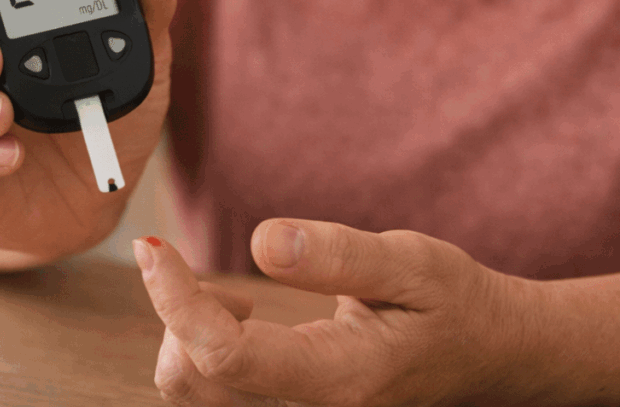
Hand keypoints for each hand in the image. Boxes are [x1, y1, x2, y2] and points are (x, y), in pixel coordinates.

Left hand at [134, 221, 537, 405]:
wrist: (483, 353)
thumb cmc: (450, 305)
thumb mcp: (412, 263)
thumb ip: (339, 254)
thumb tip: (264, 242)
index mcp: (339, 381)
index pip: (225, 356)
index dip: (175, 300)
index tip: (152, 247)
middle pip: (192, 381)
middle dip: (178, 314)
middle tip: (206, 268)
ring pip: (192, 392)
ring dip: (187, 333)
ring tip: (239, 299)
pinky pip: (210, 392)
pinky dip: (200, 349)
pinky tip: (240, 319)